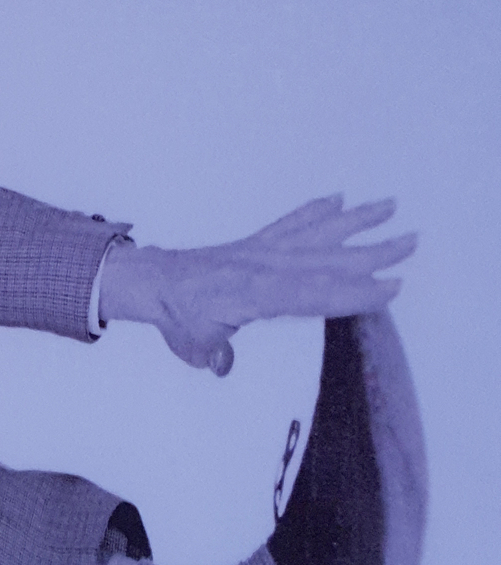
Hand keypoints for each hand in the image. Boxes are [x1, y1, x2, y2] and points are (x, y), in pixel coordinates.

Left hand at [101, 195, 413, 375]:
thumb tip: (221, 365)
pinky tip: (338, 200)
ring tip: (389, 205)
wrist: (152, 282)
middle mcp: (263, 266)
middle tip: (411, 241)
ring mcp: (261, 251)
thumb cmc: (175, 316)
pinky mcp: (256, 243)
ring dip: (354, 221)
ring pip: (314, 234)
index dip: (351, 293)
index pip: (311, 294)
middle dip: (371, 253)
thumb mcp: (192, 344)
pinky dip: (314, 211)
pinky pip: (289, 223)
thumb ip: (213, 354)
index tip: (389, 287)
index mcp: (253, 293)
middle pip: (325, 260)